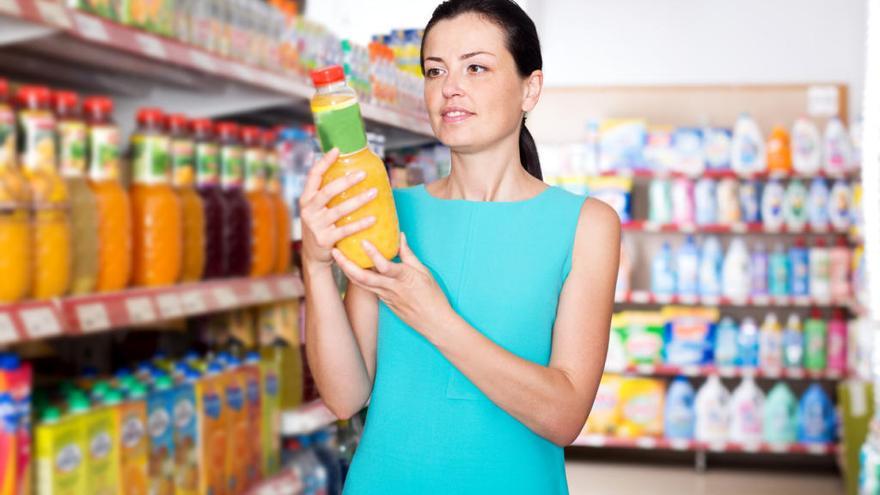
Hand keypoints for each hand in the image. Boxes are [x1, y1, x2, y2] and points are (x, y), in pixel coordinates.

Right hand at [300, 148, 378, 269]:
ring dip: (358, 201)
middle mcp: (308, 210)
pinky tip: (373, 218)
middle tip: (364, 174)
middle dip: (346, 181)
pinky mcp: (325, 240)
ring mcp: (316, 225)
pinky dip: (360, 224)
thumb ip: (327, 194)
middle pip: (327, 191)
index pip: (313, 176)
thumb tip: (351, 171)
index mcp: (306, 199)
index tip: (337, 149)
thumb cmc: (321, 226)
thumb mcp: (318, 209)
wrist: (314, 256)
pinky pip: (346, 230)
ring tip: (374, 193)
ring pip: (339, 210)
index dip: (324, 162)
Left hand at [332, 232, 455, 340]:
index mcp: (404, 278)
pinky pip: (367, 289)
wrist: (434, 323)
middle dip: (347, 264)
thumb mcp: (424, 272)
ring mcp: (386, 297)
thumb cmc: (433, 297)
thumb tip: (400, 236)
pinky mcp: (384, 302)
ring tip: (337, 259)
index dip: (373, 254)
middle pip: (364, 277)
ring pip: (361, 284)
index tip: (362, 241)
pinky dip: (357, 279)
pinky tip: (351, 270)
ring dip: (347, 271)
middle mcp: (391, 288)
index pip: (385, 266)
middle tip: (336, 252)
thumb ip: (409, 254)